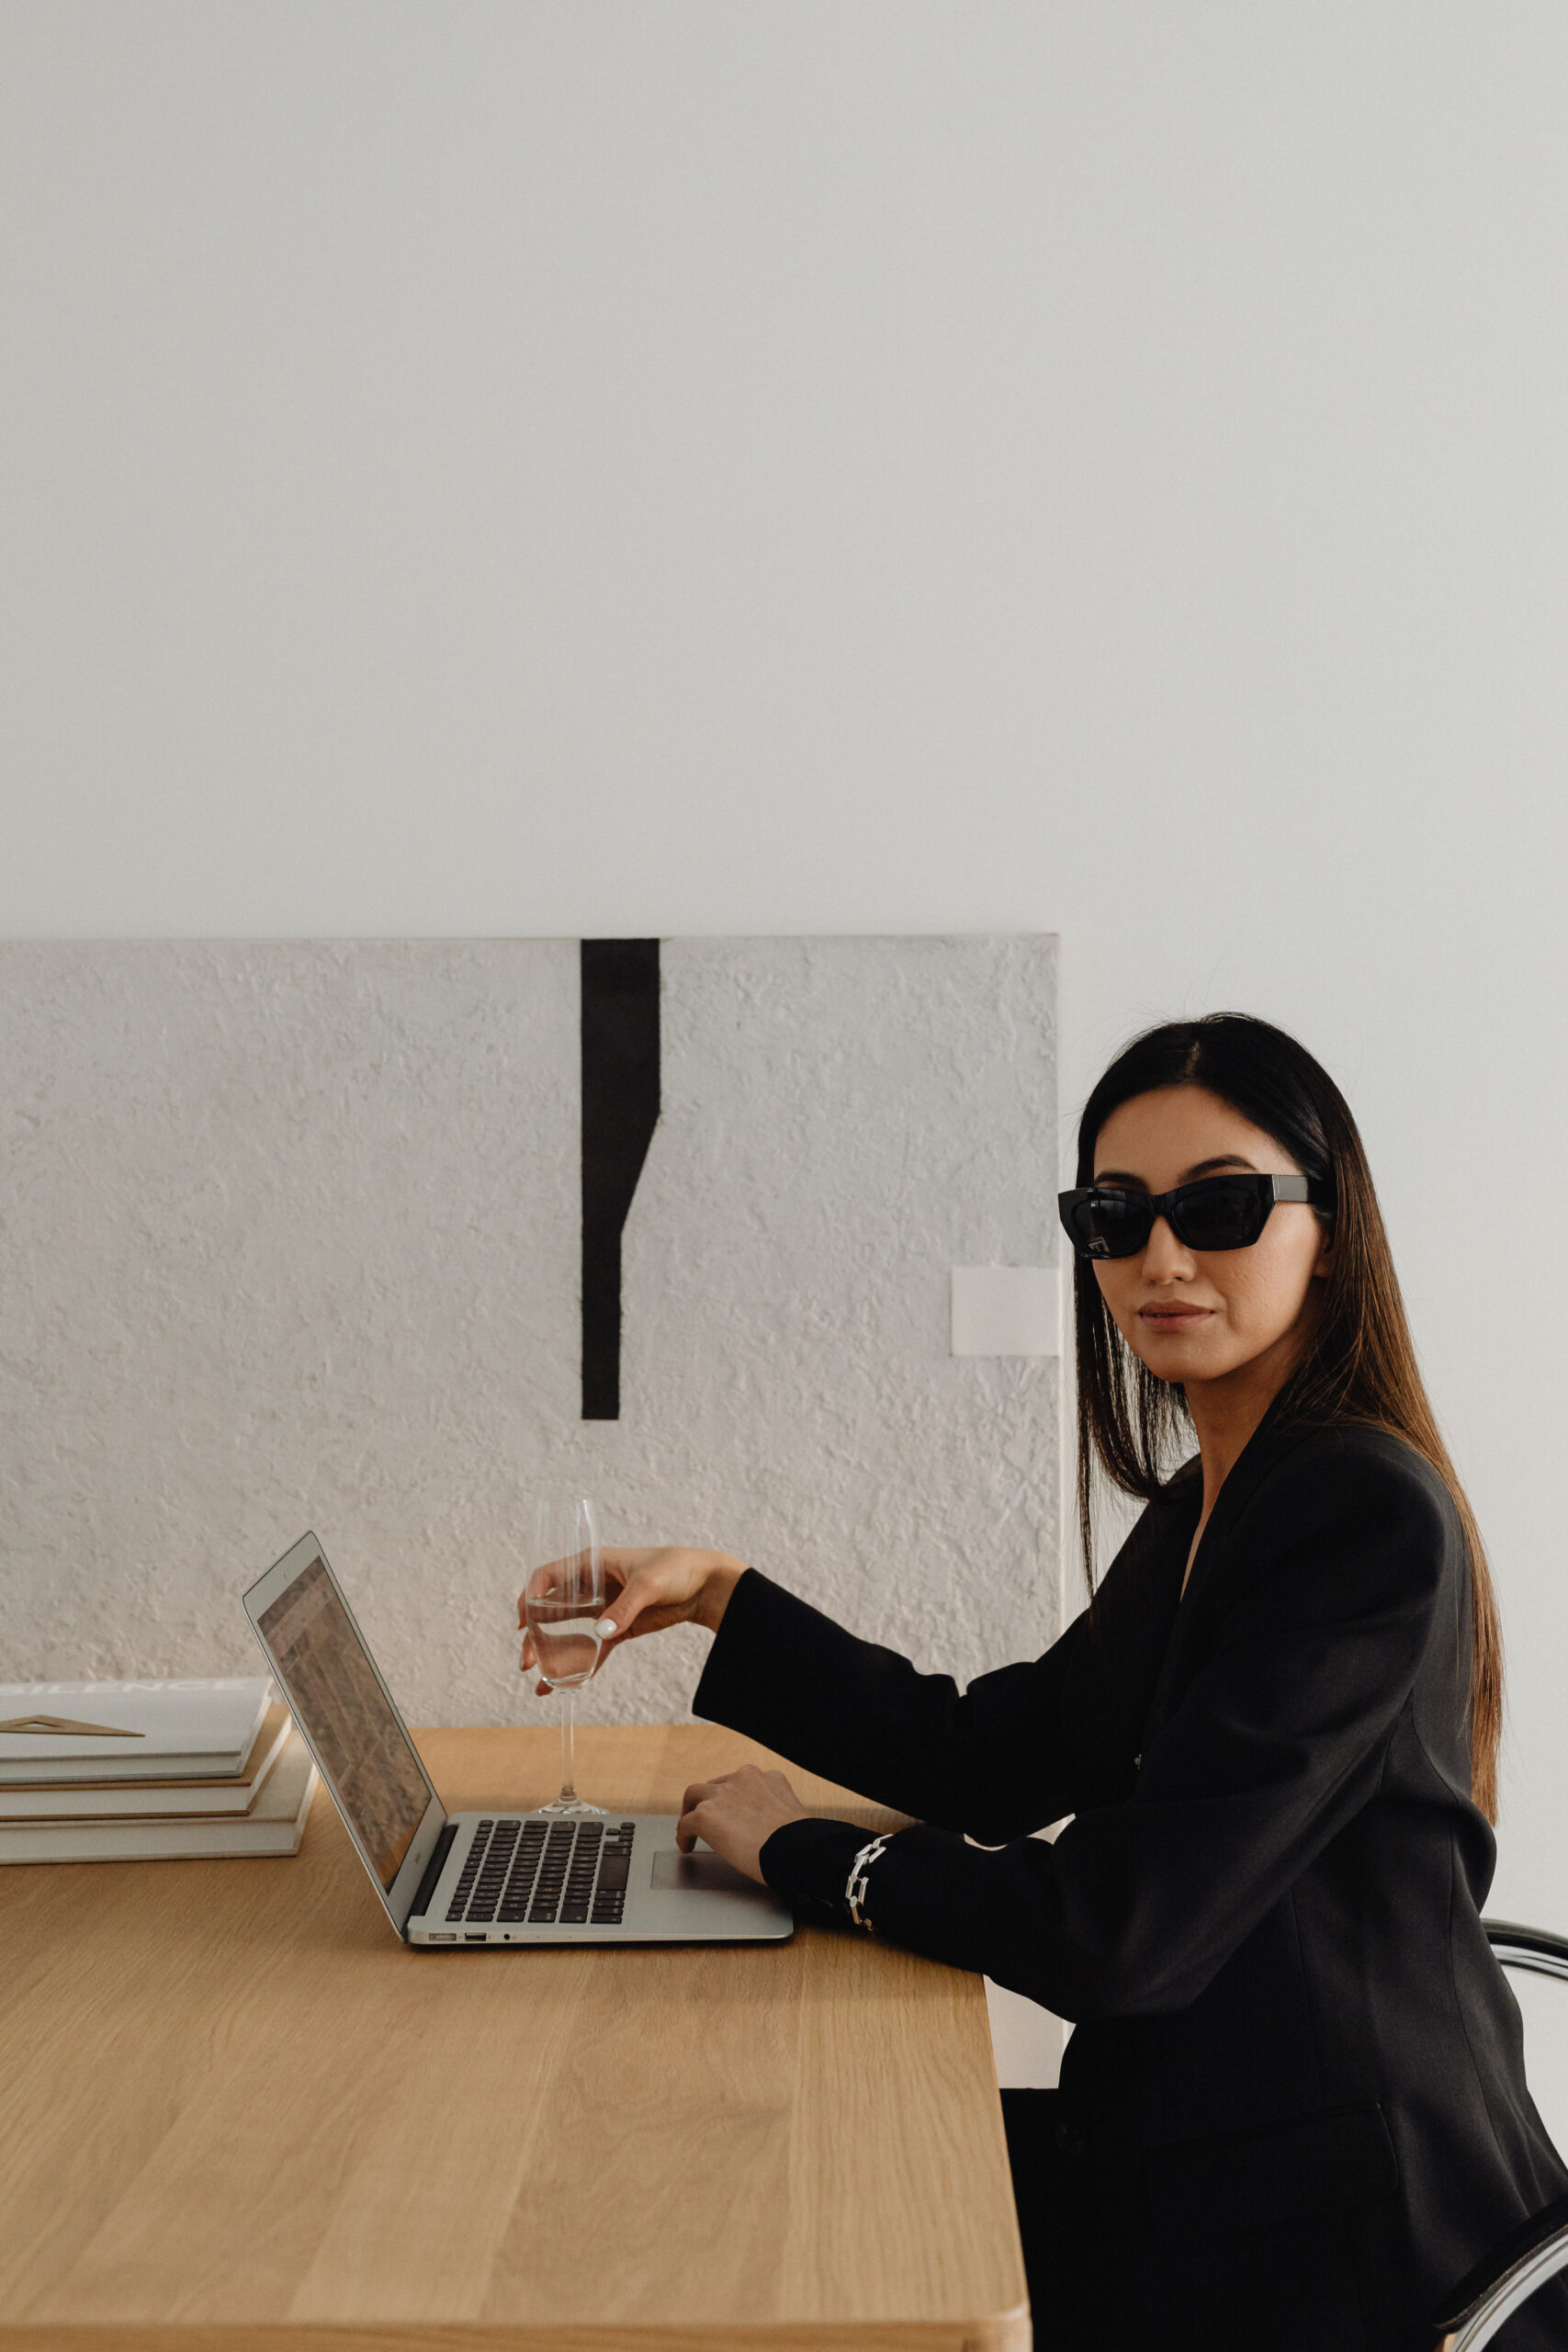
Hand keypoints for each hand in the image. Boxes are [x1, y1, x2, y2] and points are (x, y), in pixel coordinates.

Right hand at [517, 1546, 744, 1694]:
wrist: (706, 1584)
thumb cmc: (677, 1569)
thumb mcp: (649, 1583)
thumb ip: (624, 1607)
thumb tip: (600, 1632)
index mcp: (593, 1563)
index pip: (549, 1575)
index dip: (530, 1595)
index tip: (524, 1621)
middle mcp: (592, 1585)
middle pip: (552, 1609)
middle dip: (535, 1634)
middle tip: (526, 1661)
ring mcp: (604, 1608)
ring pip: (568, 1632)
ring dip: (552, 1653)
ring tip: (537, 1678)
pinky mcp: (618, 1628)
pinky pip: (593, 1648)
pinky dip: (581, 1666)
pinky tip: (567, 1685)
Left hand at [676, 1765, 811, 1884]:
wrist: (794, 1851)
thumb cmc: (800, 1842)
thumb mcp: (793, 1814)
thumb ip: (776, 1811)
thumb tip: (772, 1828)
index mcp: (768, 1778)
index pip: (742, 1782)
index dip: (734, 1798)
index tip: (733, 1810)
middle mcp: (744, 1778)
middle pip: (716, 1784)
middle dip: (710, 1800)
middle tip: (708, 1816)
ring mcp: (723, 1794)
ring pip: (695, 1795)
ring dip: (692, 1811)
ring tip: (690, 1827)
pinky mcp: (706, 1815)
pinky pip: (686, 1822)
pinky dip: (683, 1835)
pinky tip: (686, 1846)